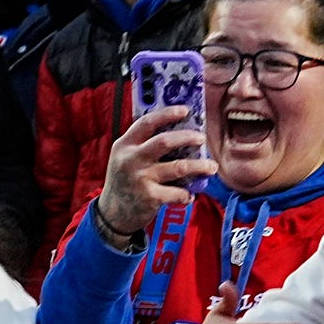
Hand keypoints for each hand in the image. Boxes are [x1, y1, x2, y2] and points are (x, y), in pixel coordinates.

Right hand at [96, 104, 214, 237]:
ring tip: (212, 167)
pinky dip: (186, 195)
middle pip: (165, 142)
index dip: (167, 114)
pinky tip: (189, 196)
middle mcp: (131, 159)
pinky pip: (177, 193)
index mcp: (125, 144)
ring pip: (178, 167)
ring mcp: (141, 178)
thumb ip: (143, 145)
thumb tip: (179, 133)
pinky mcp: (149, 197)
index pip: (147, 122)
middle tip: (202, 139)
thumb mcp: (125, 158)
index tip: (185, 110)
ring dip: (199, 166)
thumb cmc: (125, 180)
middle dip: (188, 137)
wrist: (112, 213)